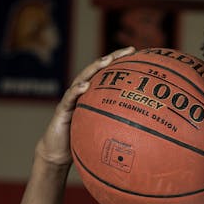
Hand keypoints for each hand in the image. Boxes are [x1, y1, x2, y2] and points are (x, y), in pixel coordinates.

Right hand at [35, 47, 134, 165]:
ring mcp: (71, 99)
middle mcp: (82, 92)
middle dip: (112, 58)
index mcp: (92, 94)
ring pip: (82, 78)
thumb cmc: (82, 139)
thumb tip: (145, 127)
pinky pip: (69, 98)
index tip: (136, 52)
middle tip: (129, 51)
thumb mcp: (104, 129)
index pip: (107, 74)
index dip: (120, 62)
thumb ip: (119, 124)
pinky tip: (85, 86)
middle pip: (96, 70)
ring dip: (94, 68)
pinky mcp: (62, 110)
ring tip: (106, 61)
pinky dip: (77, 90)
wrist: (58, 152)